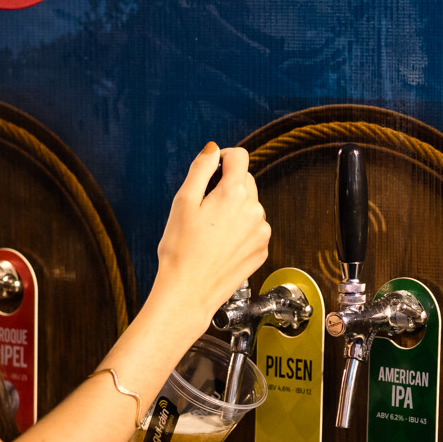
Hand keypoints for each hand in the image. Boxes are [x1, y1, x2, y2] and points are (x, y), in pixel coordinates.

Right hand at [152, 143, 272, 323]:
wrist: (188, 292)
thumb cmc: (180, 250)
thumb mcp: (183, 201)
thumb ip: (201, 168)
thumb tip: (213, 149)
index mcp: (234, 194)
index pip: (240, 156)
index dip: (223, 157)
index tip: (212, 168)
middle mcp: (255, 210)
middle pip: (245, 180)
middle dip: (226, 185)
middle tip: (203, 207)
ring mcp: (261, 232)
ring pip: (250, 205)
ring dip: (234, 208)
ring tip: (210, 230)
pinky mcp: (262, 249)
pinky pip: (254, 227)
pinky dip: (240, 229)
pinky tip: (220, 243)